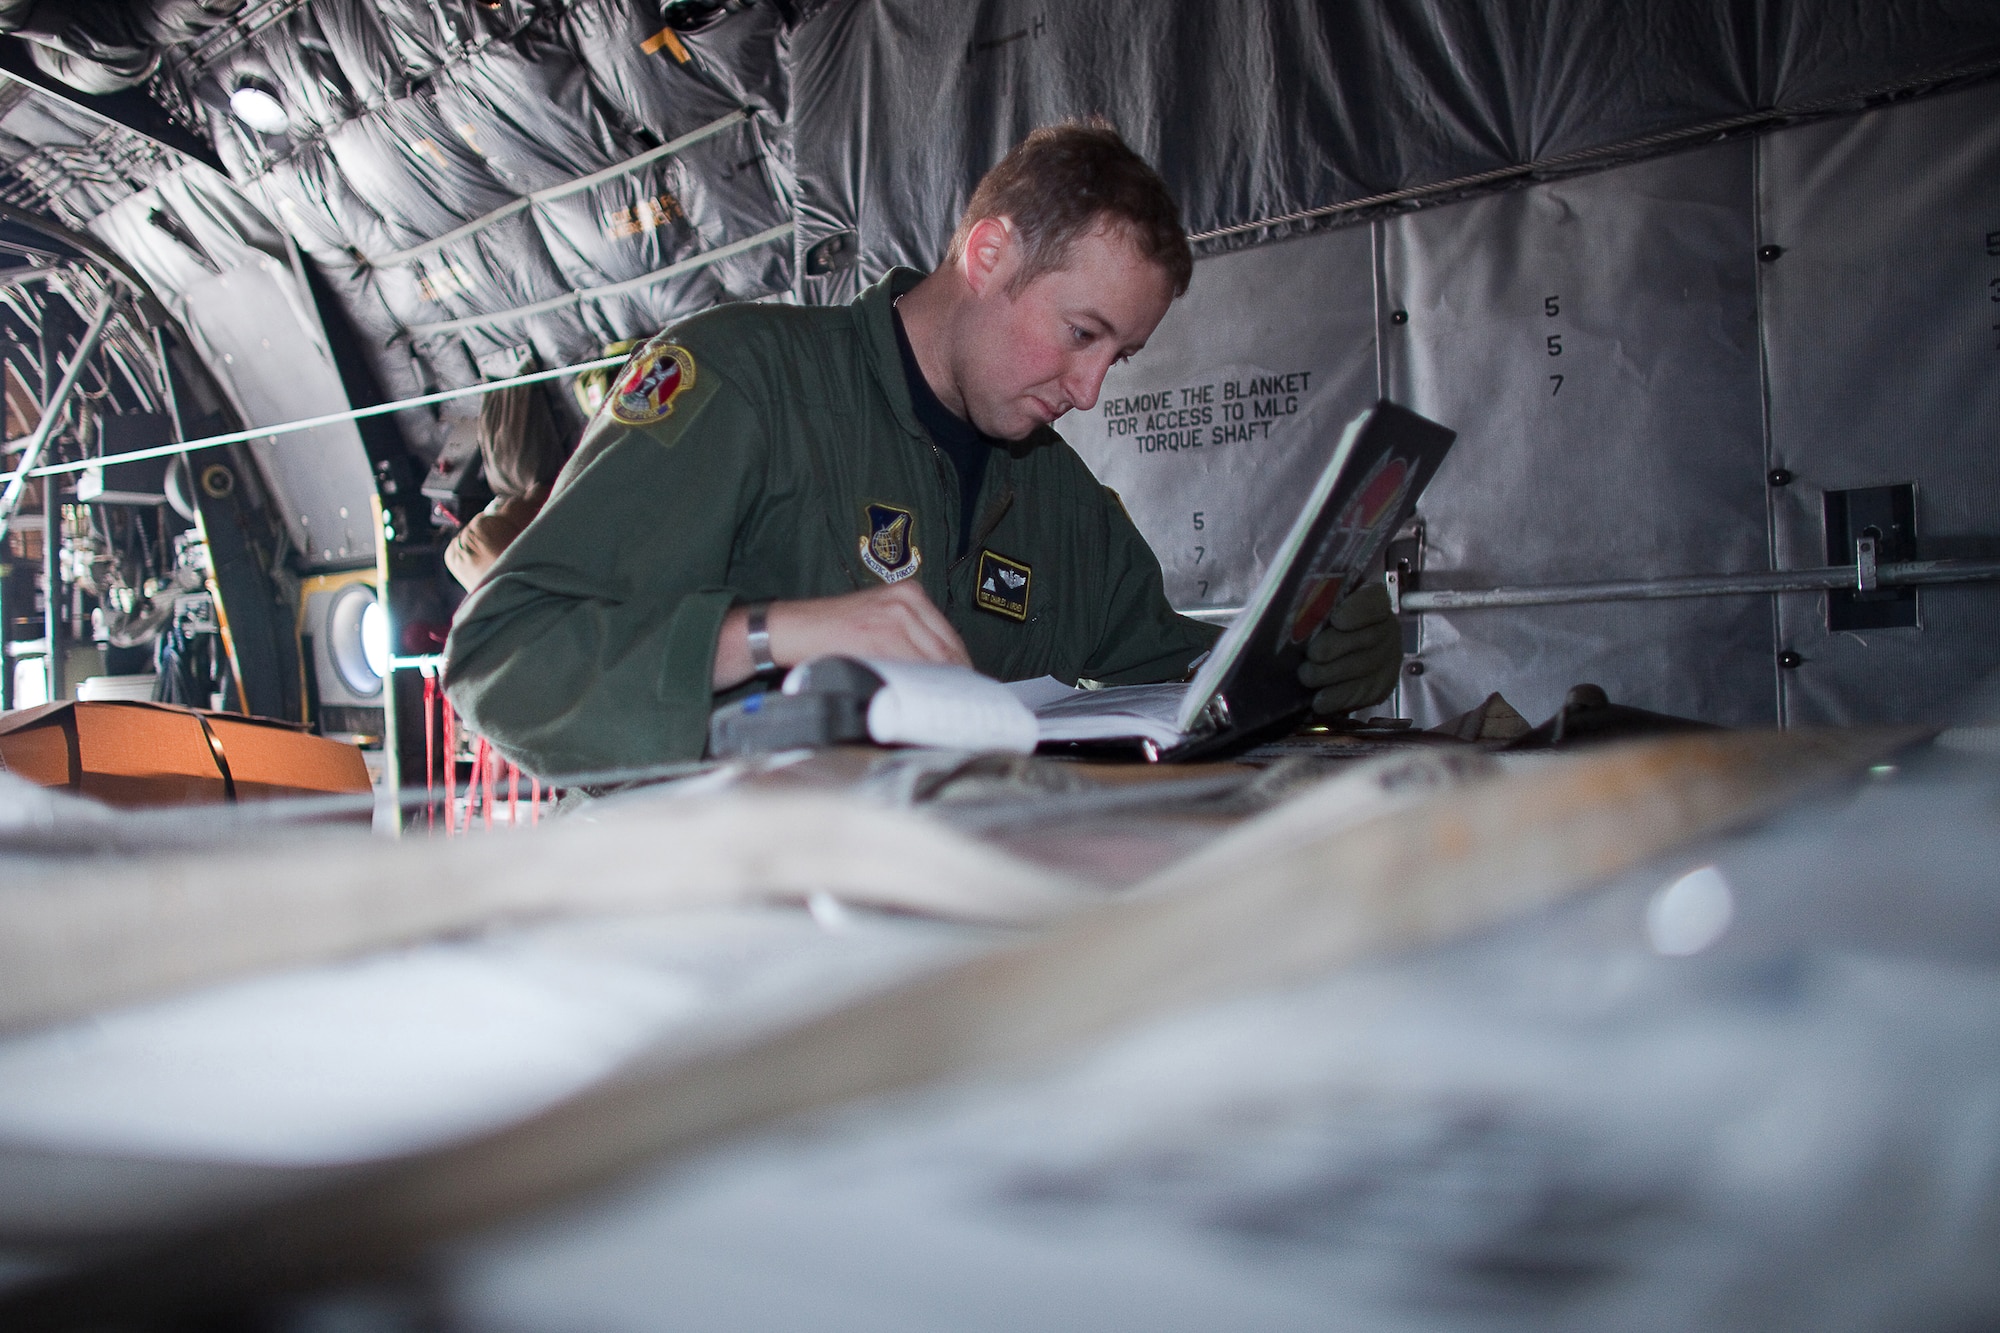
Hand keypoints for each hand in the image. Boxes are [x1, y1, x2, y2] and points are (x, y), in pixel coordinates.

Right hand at [713, 581, 970, 688]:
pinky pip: (909, 670)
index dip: (962, 670)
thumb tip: (941, 675)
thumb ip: (909, 639)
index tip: (968, 692)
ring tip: (944, 714)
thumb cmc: (833, 631)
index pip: (950, 639)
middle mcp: (907, 601)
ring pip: (932, 663)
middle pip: (947, 651)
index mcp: (910, 594)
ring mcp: (894, 618)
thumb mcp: (877, 621)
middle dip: (957, 683)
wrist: (791, 629)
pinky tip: (920, 706)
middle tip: (962, 710)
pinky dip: (917, 690)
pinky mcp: (879, 637)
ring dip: (940, 691)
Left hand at [1297, 581, 1400, 714]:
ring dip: (1333, 674)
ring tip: (1307, 676)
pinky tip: (1320, 700)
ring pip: (1365, 667)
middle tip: (1311, 655)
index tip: (1337, 619)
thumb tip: (1295, 604)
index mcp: (1372, 599)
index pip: (1374, 600)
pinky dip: (1339, 698)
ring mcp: (1388, 658)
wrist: (1331, 657)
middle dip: (1336, 647)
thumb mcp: (1316, 607)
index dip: (1358, 610)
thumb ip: (1313, 605)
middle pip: (1369, 637)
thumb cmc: (1317, 625)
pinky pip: (1365, 693)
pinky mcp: (1382, 685)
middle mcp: (1387, 627)